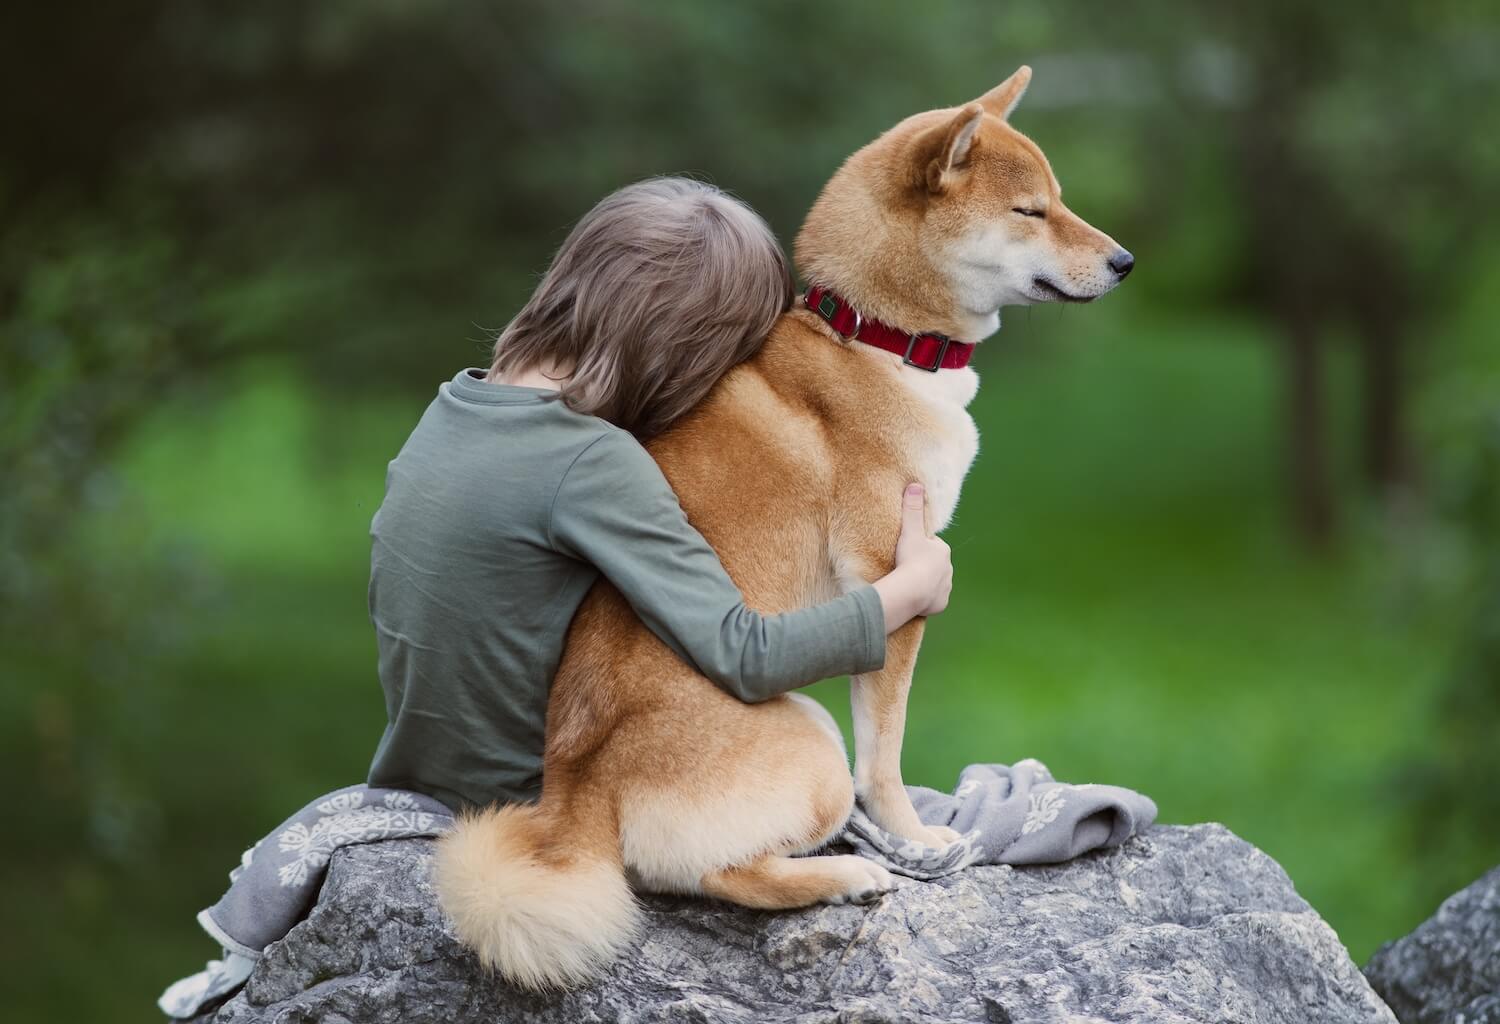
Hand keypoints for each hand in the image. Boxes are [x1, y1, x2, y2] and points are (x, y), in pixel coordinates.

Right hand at [872, 483, 953, 632]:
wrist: (911, 591)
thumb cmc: (910, 559)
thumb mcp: (909, 531)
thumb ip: (912, 509)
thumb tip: (915, 485)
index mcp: (943, 551)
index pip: (930, 546)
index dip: (917, 547)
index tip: (906, 551)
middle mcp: (948, 569)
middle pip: (932, 565)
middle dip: (921, 565)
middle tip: (904, 567)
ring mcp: (946, 588)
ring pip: (934, 582)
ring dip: (923, 582)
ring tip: (907, 582)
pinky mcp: (941, 604)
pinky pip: (932, 600)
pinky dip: (925, 599)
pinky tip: (914, 597)